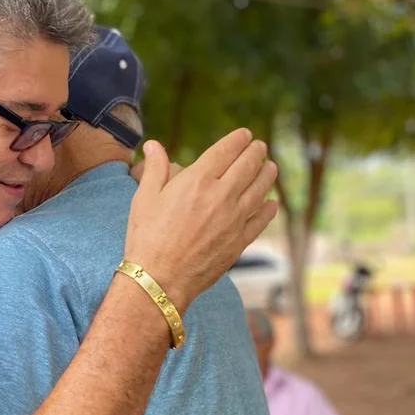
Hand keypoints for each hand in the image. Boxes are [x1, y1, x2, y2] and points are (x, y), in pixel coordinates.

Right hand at [124, 128, 277, 310]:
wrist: (159, 279)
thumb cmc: (147, 238)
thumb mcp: (144, 198)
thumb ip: (155, 168)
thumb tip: (153, 145)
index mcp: (197, 180)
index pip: (226, 150)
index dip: (238, 139)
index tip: (244, 135)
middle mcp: (221, 196)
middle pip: (248, 165)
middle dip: (256, 152)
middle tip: (259, 147)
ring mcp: (234, 219)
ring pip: (261, 189)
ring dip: (268, 174)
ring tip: (270, 167)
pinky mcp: (240, 241)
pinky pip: (261, 219)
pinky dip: (268, 207)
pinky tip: (270, 203)